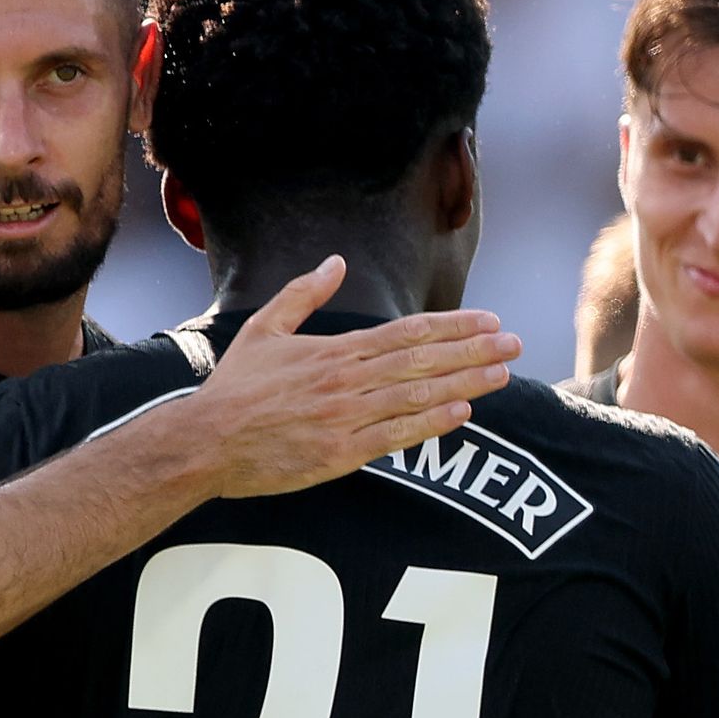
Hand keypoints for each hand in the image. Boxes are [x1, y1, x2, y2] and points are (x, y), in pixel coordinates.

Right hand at [185, 258, 520, 497]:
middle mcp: (346, 381)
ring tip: (501, 374)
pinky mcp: (338, 454)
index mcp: (334, 351)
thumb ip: (303, 294)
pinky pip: (394, 437)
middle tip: (514, 343)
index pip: (406, 333)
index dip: (452, 326)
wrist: (205, 442)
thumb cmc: (234, 389)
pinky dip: (430, 425)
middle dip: (473, 351)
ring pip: (417, 397)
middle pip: (422, 361)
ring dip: (464, 383)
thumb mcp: (263, 329)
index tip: (488, 320)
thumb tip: (335, 263)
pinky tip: (462, 413)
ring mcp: (344, 418)